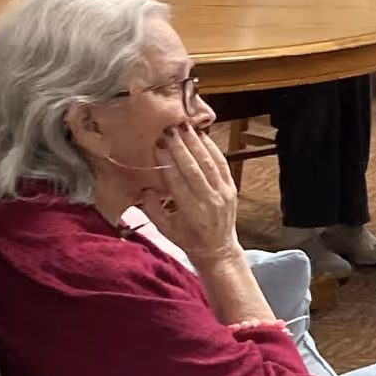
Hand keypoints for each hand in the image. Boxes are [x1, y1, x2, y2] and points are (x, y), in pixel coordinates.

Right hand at [139, 122, 240, 265]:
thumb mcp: (164, 230)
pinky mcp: (231, 188)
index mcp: (191, 212)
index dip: (167, 162)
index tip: (157, 146)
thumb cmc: (187, 239)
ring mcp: (223, 193)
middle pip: (193, 168)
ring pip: (209, 163)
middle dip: (180, 147)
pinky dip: (212, 148)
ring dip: (196, 143)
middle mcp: (209, 201)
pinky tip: (202, 135)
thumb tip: (144, 189)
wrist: (218, 248)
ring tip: (183, 127)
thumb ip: (152, 209)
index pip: (177, 181)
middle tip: (168, 130)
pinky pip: (222, 164)